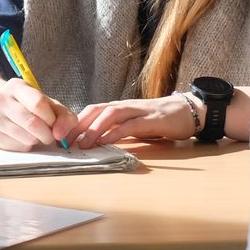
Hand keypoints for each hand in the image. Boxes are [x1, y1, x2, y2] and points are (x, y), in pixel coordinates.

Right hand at [0, 78, 78, 151]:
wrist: (0, 108)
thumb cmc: (29, 106)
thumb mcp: (48, 103)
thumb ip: (64, 116)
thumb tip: (61, 134)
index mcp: (16, 86)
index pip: (37, 104)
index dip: (51, 118)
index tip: (54, 123)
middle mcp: (0, 100)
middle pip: (32, 124)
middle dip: (47, 134)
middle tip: (49, 134)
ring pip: (26, 138)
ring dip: (37, 140)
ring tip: (34, 134)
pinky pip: (18, 148)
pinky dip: (26, 146)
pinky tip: (23, 137)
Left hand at [65, 94, 195, 148]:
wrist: (188, 112)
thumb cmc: (158, 121)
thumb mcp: (133, 125)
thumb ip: (116, 130)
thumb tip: (94, 142)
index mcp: (119, 108)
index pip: (91, 111)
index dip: (74, 122)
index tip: (60, 135)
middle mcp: (125, 106)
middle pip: (95, 110)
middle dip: (77, 124)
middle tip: (64, 140)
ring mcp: (138, 111)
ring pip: (110, 115)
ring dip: (93, 128)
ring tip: (81, 142)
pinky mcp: (151, 120)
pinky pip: (129, 125)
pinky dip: (115, 133)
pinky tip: (105, 141)